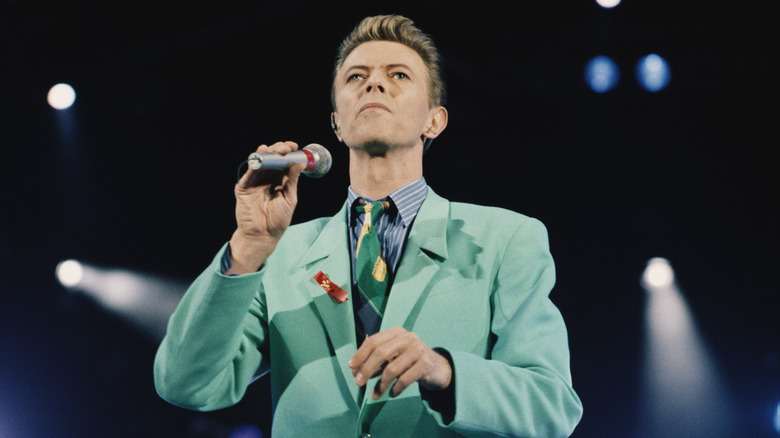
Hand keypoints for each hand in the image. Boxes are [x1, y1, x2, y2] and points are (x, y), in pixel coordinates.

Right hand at [227, 141, 304, 273]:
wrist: (263, 235)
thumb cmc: (278, 220)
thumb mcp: (289, 198)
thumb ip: (292, 181)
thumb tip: (300, 163)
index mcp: (279, 180)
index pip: (283, 162)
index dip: (288, 153)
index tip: (295, 147)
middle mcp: (266, 178)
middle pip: (272, 159)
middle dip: (279, 150)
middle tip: (286, 147)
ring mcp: (254, 182)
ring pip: (260, 163)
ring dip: (267, 153)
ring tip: (275, 148)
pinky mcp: (243, 187)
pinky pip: (249, 173)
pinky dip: (254, 163)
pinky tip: (261, 155)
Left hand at [348, 327, 451, 399]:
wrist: (438, 368)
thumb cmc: (409, 362)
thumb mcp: (392, 357)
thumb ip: (376, 361)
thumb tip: (355, 371)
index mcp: (396, 332)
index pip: (374, 341)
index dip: (360, 354)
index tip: (351, 367)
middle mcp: (407, 338)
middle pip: (381, 353)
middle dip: (366, 369)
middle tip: (358, 383)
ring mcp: (418, 350)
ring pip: (392, 369)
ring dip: (380, 385)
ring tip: (375, 396)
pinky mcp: (425, 364)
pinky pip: (404, 379)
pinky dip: (395, 389)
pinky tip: (391, 394)